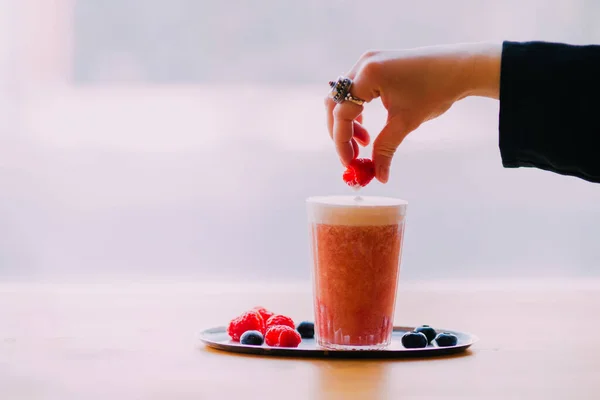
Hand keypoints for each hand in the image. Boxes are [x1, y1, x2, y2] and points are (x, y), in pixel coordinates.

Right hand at [324, 42, 500, 182]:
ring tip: (365, 142)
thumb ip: (386, 150)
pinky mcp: (375, 65)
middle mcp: (363, 64)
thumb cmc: (436, 91)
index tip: (350, 163)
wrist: (459, 68)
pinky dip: (357, 112)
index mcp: (369, 75)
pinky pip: (354, 92)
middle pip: (335, 104)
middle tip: (353, 156)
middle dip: (341, 133)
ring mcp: (368, 62)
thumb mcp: (406, 123)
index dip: (342, 142)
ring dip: (348, 123)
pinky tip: (368, 129)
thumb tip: (379, 177)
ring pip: (342, 98)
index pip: (342, 113)